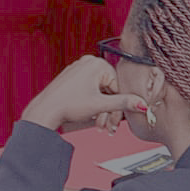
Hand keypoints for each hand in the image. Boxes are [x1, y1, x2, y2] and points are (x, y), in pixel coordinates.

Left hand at [19, 54, 142, 132]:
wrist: (45, 110)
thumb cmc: (68, 105)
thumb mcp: (100, 105)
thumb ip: (123, 103)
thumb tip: (144, 104)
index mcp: (97, 64)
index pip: (118, 86)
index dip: (118, 107)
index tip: (115, 122)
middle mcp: (88, 62)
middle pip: (109, 90)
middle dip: (109, 111)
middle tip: (107, 127)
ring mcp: (79, 69)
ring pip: (100, 92)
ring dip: (101, 110)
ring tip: (98, 125)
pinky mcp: (73, 77)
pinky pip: (90, 90)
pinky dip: (93, 104)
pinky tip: (91, 116)